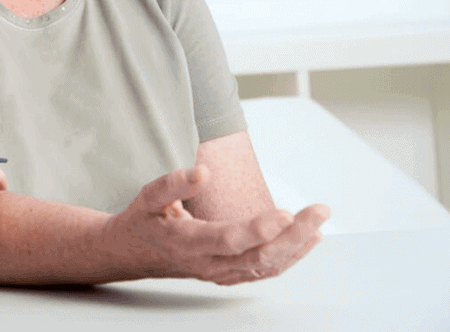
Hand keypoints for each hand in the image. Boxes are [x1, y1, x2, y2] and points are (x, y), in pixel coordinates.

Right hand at [105, 166, 330, 284]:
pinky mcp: (226, 275)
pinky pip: (263, 271)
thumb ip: (174, 184)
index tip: (286, 214)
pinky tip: (307, 242)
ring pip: (266, 266)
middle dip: (295, 234)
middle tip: (320, 211)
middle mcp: (206, 263)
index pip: (228, 240)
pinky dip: (289, 259)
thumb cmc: (141, 221)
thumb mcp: (147, 197)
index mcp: (186, 241)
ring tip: (320, 222)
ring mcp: (219, 273)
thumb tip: (203, 173)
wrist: (129, 254)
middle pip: (258, 255)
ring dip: (298, 246)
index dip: (259, 229)